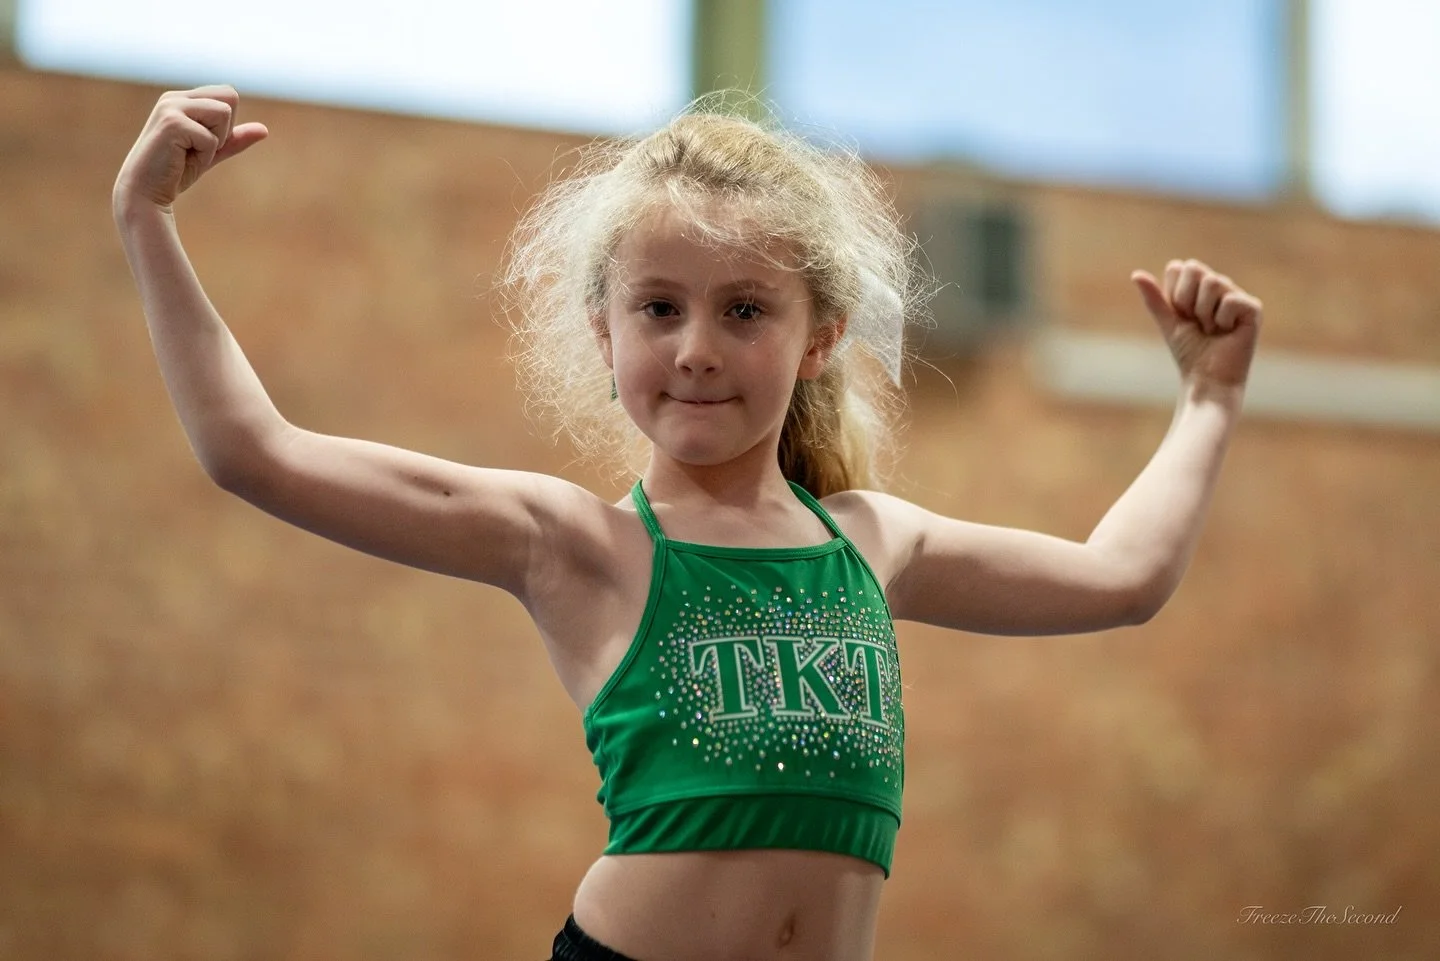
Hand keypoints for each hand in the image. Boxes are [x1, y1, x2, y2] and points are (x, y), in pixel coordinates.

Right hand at [113, 85, 267, 213]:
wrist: (146, 193)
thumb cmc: (176, 173)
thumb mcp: (211, 153)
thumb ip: (234, 139)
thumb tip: (264, 130)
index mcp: (182, 100)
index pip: (228, 95)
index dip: (226, 125)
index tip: (204, 143)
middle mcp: (174, 98)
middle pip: (230, 97)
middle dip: (224, 129)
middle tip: (198, 148)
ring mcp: (171, 107)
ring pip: (224, 112)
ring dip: (214, 142)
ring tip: (189, 153)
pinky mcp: (171, 122)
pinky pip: (211, 137)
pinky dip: (204, 155)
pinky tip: (181, 160)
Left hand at [1131, 259, 1261, 388]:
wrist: (1207, 379)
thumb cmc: (1189, 352)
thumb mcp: (1168, 322)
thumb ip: (1155, 299)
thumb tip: (1136, 274)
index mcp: (1199, 287)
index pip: (1179, 267)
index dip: (1174, 293)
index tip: (1181, 315)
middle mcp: (1220, 287)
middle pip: (1195, 269)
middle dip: (1186, 300)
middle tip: (1196, 322)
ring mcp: (1237, 295)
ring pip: (1213, 282)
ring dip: (1203, 313)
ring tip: (1212, 329)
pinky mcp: (1253, 308)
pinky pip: (1230, 299)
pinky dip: (1221, 320)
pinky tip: (1228, 332)